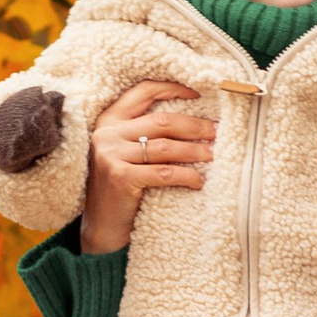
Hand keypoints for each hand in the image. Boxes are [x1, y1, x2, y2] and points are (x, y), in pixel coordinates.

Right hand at [81, 78, 215, 255]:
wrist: (101, 228)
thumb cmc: (121, 189)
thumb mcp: (126, 154)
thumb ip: (145, 134)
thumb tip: (193, 121)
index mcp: (109, 121)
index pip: (143, 92)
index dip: (173, 88)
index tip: (199, 94)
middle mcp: (107, 134)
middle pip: (161, 120)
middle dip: (194, 125)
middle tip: (216, 132)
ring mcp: (111, 155)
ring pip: (165, 146)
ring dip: (194, 151)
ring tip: (212, 155)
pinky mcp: (120, 177)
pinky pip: (164, 172)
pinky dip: (186, 176)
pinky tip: (198, 181)